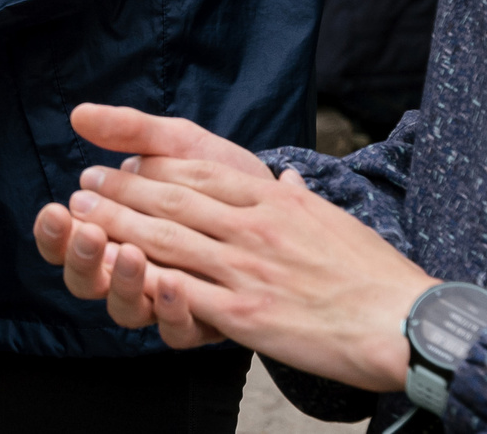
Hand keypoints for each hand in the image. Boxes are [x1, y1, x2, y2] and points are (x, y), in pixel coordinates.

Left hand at [31, 103, 433, 390]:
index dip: (150, 167)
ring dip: (116, 226)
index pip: (197, 173)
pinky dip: (145, 277)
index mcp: (272, 200)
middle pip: (170, 199)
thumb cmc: (374, 273)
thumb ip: (298, 197)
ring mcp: (246, 269)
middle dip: (119, 190)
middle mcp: (253, 226)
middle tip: (82, 185)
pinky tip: (116, 268)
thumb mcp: (332, 217)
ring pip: (166, 239)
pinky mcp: (245, 313)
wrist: (404, 322)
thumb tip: (285, 178)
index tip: (119, 164)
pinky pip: (184, 291)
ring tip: (81, 218)